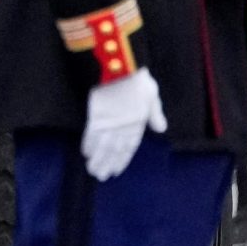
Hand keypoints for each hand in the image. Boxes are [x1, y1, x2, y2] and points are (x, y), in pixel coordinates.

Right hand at [79, 67, 166, 181]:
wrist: (121, 68)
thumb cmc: (138, 79)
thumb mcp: (152, 95)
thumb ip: (155, 113)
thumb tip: (161, 129)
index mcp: (137, 123)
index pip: (129, 146)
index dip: (122, 160)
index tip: (116, 171)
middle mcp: (123, 127)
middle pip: (114, 150)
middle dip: (107, 164)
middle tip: (101, 177)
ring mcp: (109, 122)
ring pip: (103, 146)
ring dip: (97, 159)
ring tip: (92, 171)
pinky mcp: (96, 115)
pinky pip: (91, 134)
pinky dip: (88, 144)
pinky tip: (85, 152)